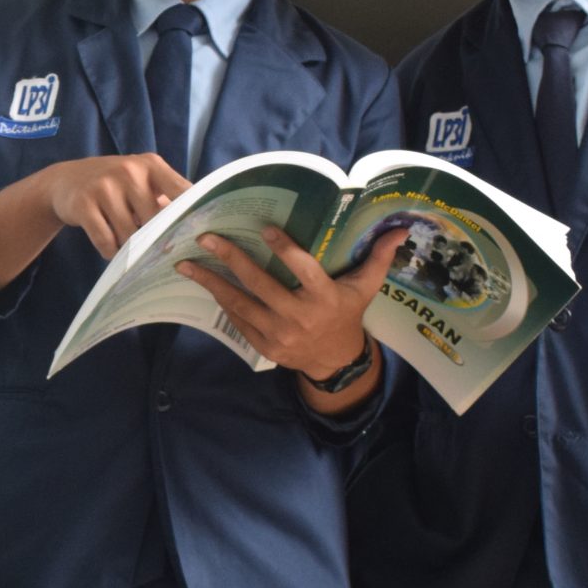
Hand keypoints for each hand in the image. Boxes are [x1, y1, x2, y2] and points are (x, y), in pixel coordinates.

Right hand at [40, 154, 191, 259]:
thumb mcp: (141, 181)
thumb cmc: (114, 185)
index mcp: (151, 165)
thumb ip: (167, 198)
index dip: (191, 216)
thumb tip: (195, 229)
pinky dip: (110, 251)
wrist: (65, 180)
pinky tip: (111, 249)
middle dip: (154, 240)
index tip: (195, 237)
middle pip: (155, 221)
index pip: (182, 192)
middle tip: (152, 249)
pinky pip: (106, 241)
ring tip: (127, 247)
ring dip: (130, 248)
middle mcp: (129, 171)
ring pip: (129, 234)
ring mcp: (104, 186)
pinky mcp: (83, 204)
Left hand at [178, 224, 406, 379]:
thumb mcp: (365, 287)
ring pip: (240, 303)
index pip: (303, 269)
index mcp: (325, 297)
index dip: (284, 249)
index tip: (263, 228)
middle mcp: (300, 316)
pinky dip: (220, 300)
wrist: (334, 360)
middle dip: (231, 259)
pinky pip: (237, 319)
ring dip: (211, 282)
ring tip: (186, 263)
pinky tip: (203, 283)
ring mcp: (279, 333)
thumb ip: (378, 257)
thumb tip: (401, 228)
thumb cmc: (347, 313)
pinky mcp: (264, 345)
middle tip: (207, 238)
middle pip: (261, 284)